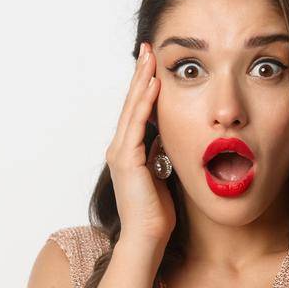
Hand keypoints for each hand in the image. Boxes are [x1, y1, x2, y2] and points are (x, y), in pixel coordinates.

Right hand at [104, 41, 174, 247]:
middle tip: (148, 49)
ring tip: (150, 57)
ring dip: (142, 81)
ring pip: (132, 109)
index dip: (145, 88)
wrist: (147, 238)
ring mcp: (121, 153)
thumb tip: (168, 139)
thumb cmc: (157, 215)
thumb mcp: (163, 176)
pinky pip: (138, 124)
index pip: (137, 112)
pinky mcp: (127, 159)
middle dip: (141, 75)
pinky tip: (154, 84)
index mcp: (129, 153)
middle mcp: (120, 149)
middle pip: (131, 104)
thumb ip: (161, 156)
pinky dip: (145, 103)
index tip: (154, 66)